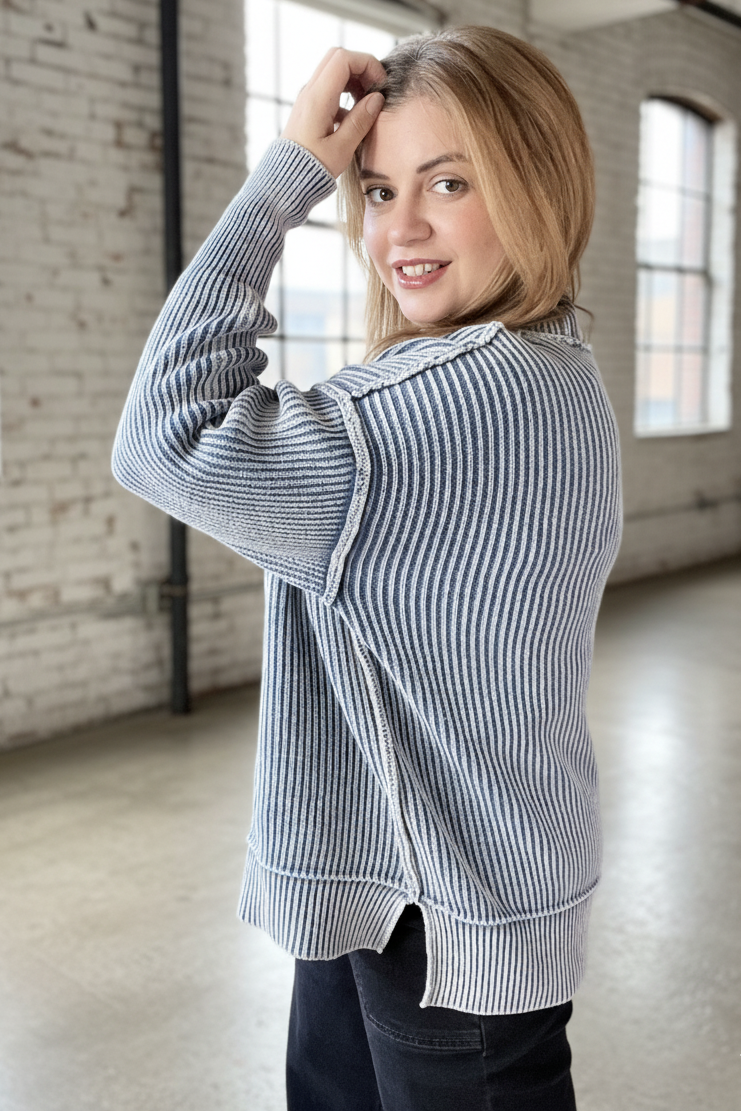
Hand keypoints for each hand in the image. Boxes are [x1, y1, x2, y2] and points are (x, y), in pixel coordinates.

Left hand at [281, 48, 385, 178]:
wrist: (287, 181)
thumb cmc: (312, 169)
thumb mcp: (342, 148)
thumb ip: (360, 120)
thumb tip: (377, 99)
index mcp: (318, 98)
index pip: (344, 59)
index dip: (367, 64)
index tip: (380, 84)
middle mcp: (309, 92)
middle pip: (337, 58)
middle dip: (361, 67)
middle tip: (374, 89)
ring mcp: (307, 98)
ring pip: (333, 71)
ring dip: (353, 80)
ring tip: (366, 104)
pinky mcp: (308, 108)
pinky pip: (328, 88)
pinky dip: (344, 93)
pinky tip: (353, 117)